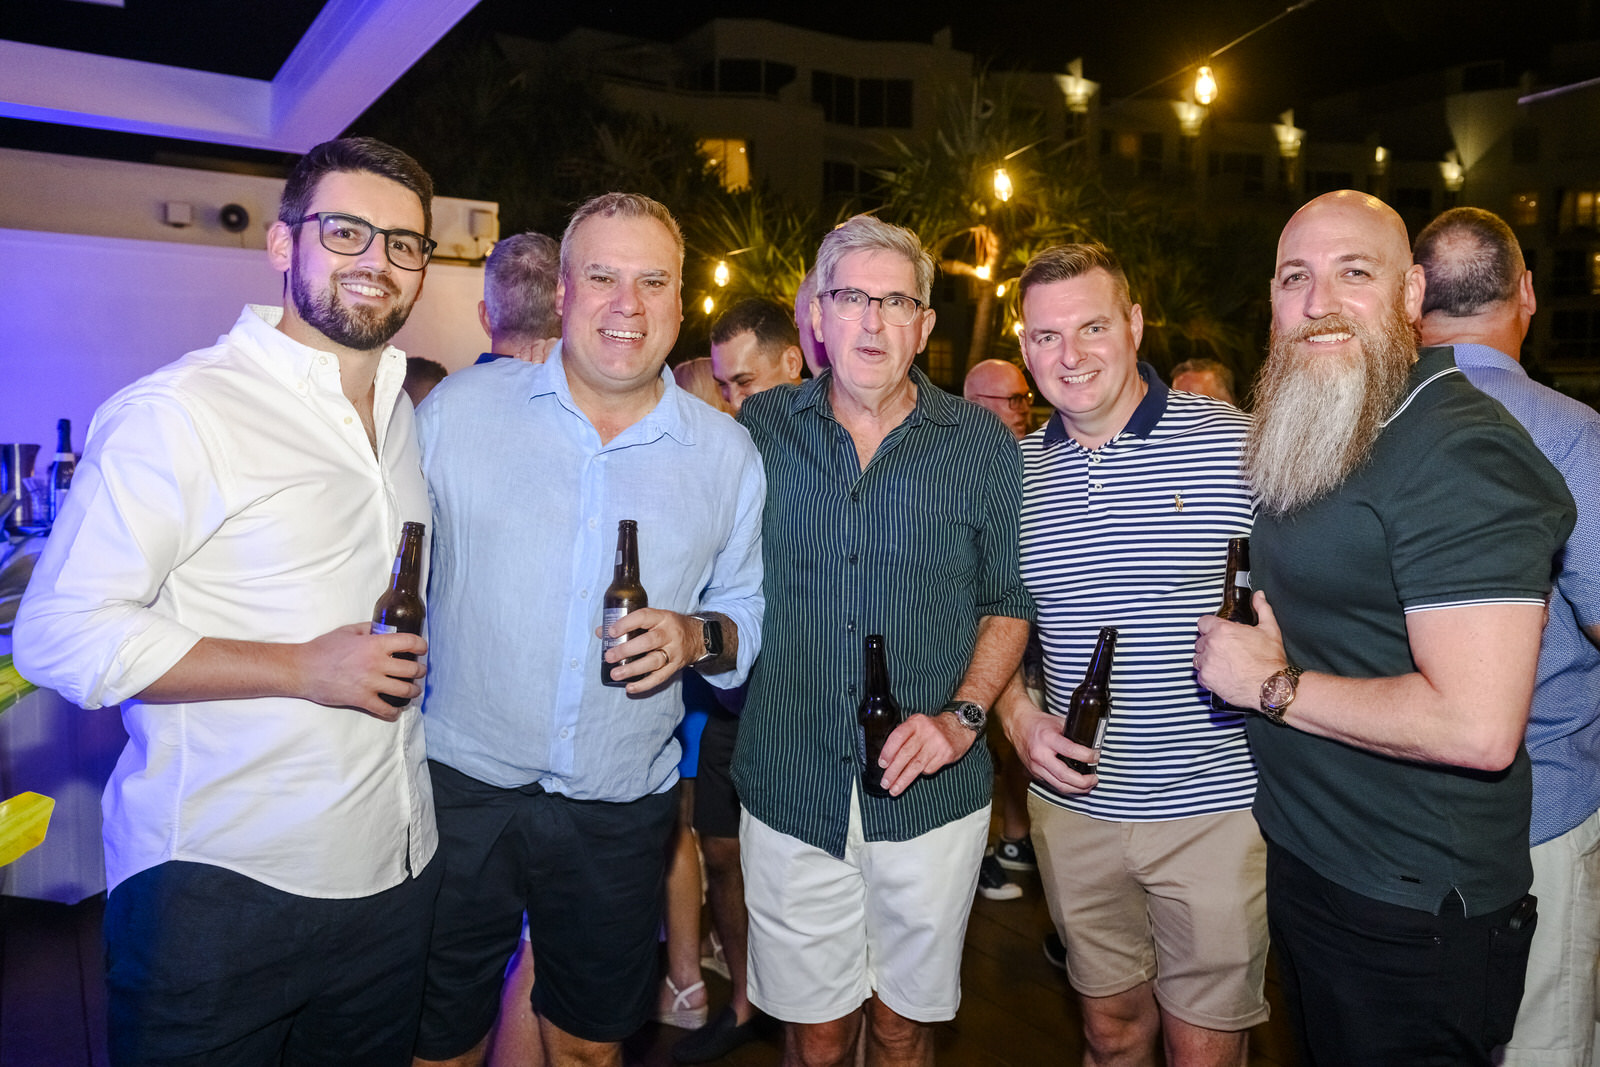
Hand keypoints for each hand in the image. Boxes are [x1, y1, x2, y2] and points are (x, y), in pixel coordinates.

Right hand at [294, 622, 426, 721]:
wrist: (302, 669)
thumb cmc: (323, 648)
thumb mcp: (348, 631)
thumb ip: (368, 629)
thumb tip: (383, 629)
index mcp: (375, 644)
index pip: (410, 642)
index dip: (421, 646)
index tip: (422, 650)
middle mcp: (377, 663)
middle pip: (412, 669)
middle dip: (420, 671)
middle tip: (419, 672)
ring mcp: (370, 683)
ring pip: (405, 691)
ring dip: (412, 691)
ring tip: (412, 690)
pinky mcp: (362, 700)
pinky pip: (386, 710)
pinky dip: (394, 712)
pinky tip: (395, 710)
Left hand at [599, 608, 702, 694]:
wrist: (698, 637)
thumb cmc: (670, 626)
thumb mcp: (654, 618)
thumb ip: (628, 624)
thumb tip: (601, 631)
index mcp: (662, 618)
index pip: (643, 617)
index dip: (626, 624)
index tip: (611, 632)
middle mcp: (669, 634)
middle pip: (648, 642)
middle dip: (626, 650)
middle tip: (609, 656)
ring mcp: (674, 652)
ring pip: (654, 661)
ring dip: (633, 669)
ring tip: (616, 674)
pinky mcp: (675, 667)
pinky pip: (660, 678)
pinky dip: (644, 684)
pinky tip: (630, 687)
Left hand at [877, 711, 977, 796]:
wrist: (959, 726)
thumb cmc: (933, 728)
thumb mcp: (917, 724)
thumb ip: (904, 736)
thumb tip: (887, 758)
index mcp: (916, 722)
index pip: (898, 737)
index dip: (888, 752)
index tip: (882, 764)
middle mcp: (926, 732)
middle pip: (906, 754)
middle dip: (893, 771)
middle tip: (885, 782)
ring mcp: (937, 744)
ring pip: (916, 766)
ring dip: (903, 780)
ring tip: (894, 789)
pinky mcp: (946, 754)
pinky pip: (928, 769)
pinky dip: (921, 773)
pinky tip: (919, 773)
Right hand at [1000, 702, 1098, 794]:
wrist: (1018, 726)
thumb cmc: (1039, 724)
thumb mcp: (1058, 722)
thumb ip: (1074, 733)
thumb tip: (1093, 742)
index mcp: (1047, 739)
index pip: (1070, 751)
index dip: (1087, 756)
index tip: (1096, 756)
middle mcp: (1040, 755)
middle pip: (1064, 776)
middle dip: (1083, 781)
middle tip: (1094, 779)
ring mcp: (1035, 767)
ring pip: (1059, 785)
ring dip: (1077, 789)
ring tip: (1089, 785)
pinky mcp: (1034, 774)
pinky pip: (1053, 785)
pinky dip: (1066, 787)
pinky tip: (1076, 785)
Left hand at [1195, 591, 1287, 710]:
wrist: (1271, 686)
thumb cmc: (1270, 660)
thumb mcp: (1270, 629)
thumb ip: (1262, 609)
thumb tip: (1259, 596)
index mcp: (1222, 630)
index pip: (1203, 622)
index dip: (1211, 627)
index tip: (1217, 632)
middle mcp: (1211, 645)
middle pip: (1200, 640)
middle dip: (1210, 644)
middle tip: (1225, 650)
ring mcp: (1207, 663)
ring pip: (1198, 658)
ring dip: (1207, 659)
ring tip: (1224, 663)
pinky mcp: (1206, 679)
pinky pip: (1200, 675)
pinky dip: (1208, 675)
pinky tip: (1222, 675)